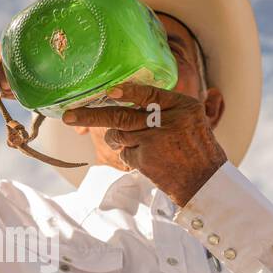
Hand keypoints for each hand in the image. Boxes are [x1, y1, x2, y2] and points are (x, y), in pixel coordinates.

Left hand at [62, 82, 226, 205]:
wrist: (204, 182)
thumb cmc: (196, 147)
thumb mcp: (191, 116)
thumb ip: (165, 105)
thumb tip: (129, 94)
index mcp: (180, 105)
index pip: (147, 94)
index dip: (127, 91)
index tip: (110, 91)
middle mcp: (165, 121)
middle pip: (120, 115)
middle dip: (90, 115)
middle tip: (68, 116)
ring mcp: (152, 142)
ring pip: (117, 134)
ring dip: (117, 138)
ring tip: (139, 142)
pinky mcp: (144, 161)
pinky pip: (124, 153)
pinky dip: (129, 154)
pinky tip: (147, 158)